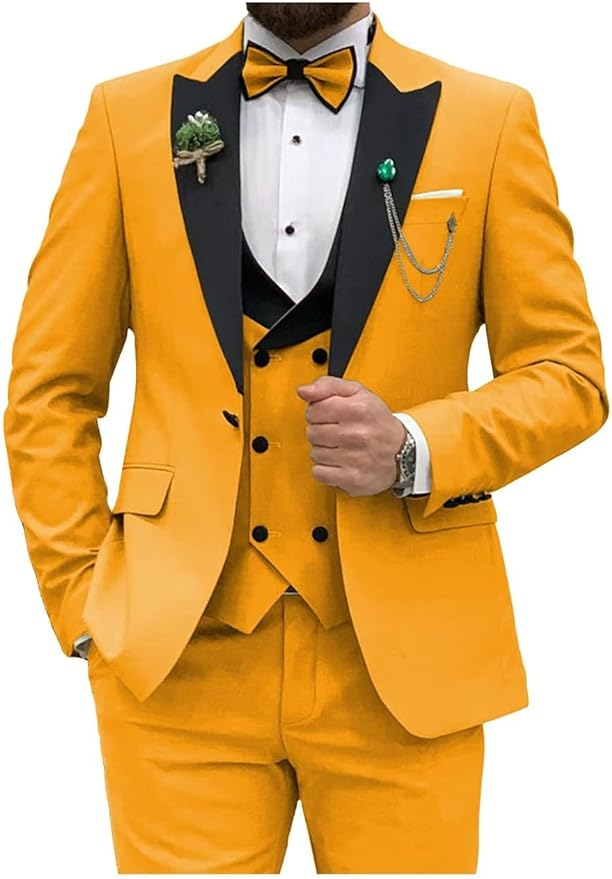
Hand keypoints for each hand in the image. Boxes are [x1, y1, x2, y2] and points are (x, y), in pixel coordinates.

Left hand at [296, 376, 406, 496]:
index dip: (318, 413)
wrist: (405, 452)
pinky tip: (339, 462)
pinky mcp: (352, 478)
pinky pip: (319, 473)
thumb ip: (327, 386)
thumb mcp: (358, 393)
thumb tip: (303, 391)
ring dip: (324, 451)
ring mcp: (355, 458)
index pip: (314, 410)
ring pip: (315, 453)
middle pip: (312, 433)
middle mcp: (357, 434)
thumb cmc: (377, 422)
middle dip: (321, 432)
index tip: (329, 416)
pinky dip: (325, 469)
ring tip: (341, 448)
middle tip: (337, 433)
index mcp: (358, 409)